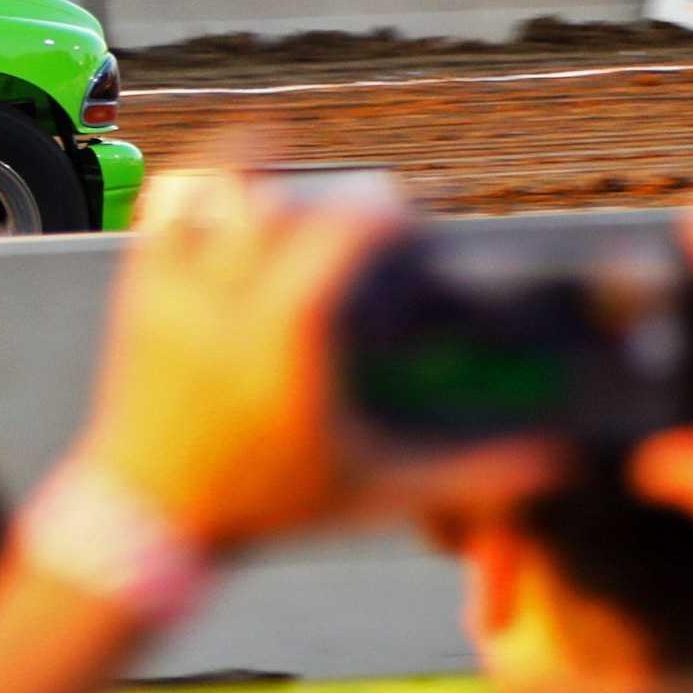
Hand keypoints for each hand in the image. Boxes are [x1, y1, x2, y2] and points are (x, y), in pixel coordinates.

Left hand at [78, 165, 526, 552]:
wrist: (146, 521)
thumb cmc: (264, 507)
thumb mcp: (376, 493)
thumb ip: (470, 475)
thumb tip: (555, 463)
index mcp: (287, 337)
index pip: (340, 233)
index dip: (378, 211)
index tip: (403, 218)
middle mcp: (225, 302)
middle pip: (283, 204)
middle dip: (328, 198)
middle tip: (362, 214)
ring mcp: (174, 294)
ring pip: (212, 193)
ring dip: (255, 171)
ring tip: (292, 173)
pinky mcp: (137, 295)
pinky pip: (161, 215)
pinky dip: (197, 190)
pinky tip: (225, 185)